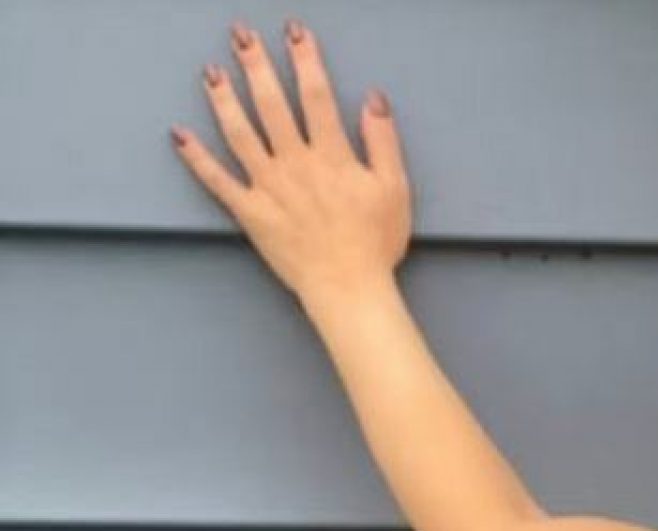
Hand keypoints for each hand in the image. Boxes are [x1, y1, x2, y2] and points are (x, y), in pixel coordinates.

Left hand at [171, 18, 411, 300]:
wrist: (349, 288)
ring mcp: (269, 187)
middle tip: (241, 35)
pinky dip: (195, 157)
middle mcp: (295, 164)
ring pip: (239, 133)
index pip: (316, 95)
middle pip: (271, 105)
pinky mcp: (250, 212)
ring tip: (212, 71)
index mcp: (332, 156)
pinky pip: (217, 181)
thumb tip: (373, 100)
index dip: (305, 59)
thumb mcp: (395, 188)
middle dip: (256, 65)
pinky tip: (179, 134)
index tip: (295, 33)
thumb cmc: (376, 242)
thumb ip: (383, 140)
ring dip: (223, 99)